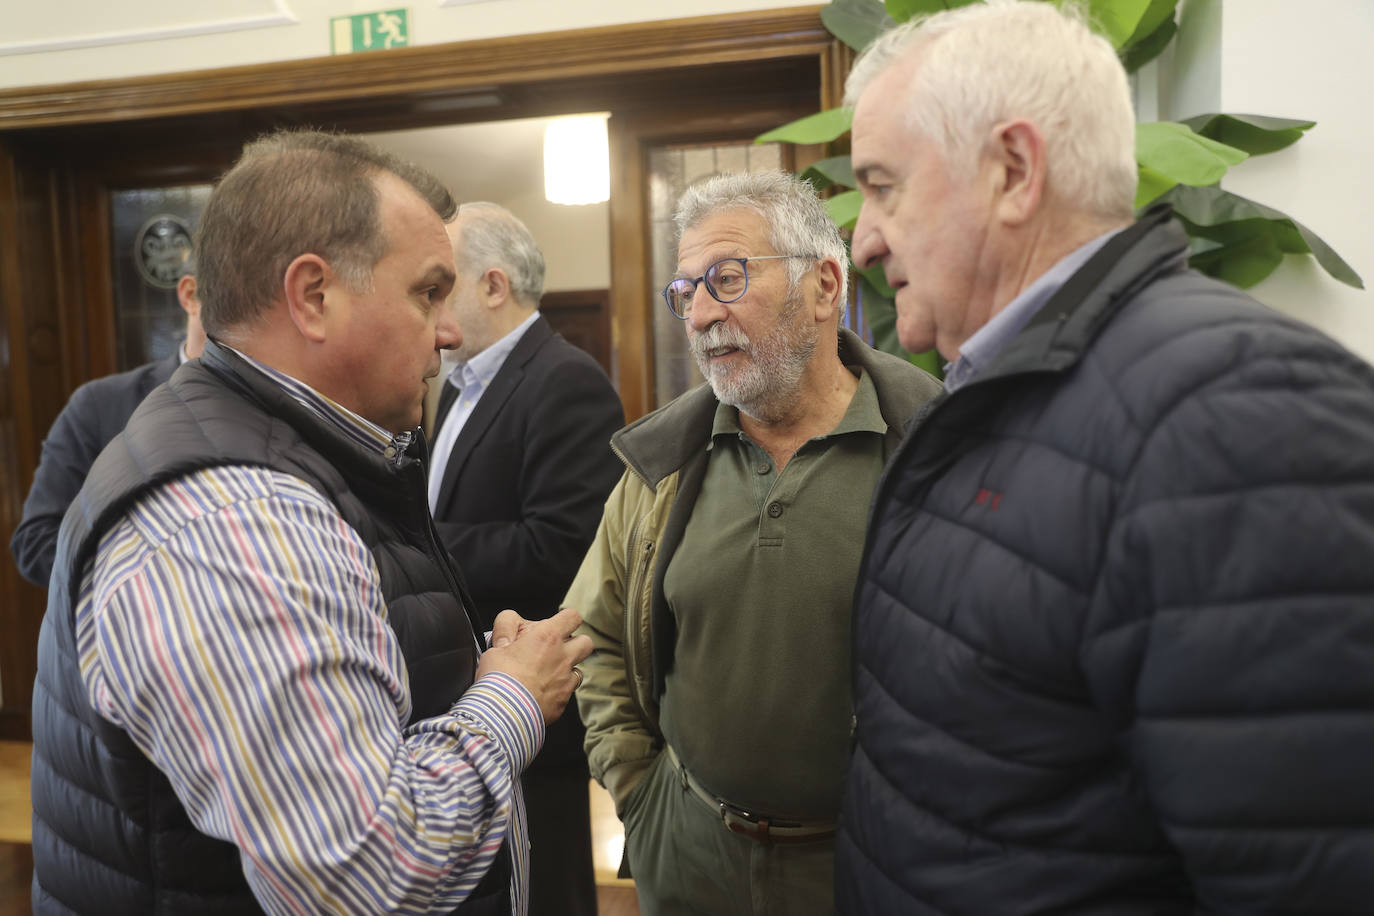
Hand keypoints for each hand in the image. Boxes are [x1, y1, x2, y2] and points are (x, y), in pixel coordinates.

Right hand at [478, 607, 592, 723]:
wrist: (503, 713)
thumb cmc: (498, 679)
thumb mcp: (494, 646)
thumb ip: (506, 633)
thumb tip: (509, 638)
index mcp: (547, 637)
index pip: (572, 617)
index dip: (566, 619)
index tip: (556, 625)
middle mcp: (562, 657)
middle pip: (586, 642)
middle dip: (576, 643)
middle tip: (557, 649)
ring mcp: (565, 680)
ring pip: (579, 669)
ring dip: (567, 670)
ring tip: (546, 674)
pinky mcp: (562, 702)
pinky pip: (568, 692)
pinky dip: (558, 691)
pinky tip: (542, 693)